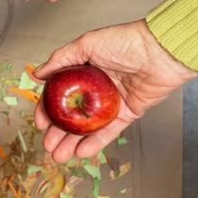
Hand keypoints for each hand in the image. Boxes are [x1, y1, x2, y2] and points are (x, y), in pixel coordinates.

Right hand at [34, 20, 197, 161]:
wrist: (160, 52)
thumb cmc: (125, 41)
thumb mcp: (87, 44)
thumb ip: (60, 59)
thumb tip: (37, 74)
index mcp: (84, 71)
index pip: (60, 94)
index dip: (48, 109)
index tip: (40, 123)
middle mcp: (96, 88)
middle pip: (72, 115)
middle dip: (58, 132)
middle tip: (48, 146)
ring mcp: (112, 102)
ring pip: (89, 127)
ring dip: (73, 142)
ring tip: (60, 155)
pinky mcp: (129, 113)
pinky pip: (110, 131)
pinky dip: (96, 143)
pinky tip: (81, 152)